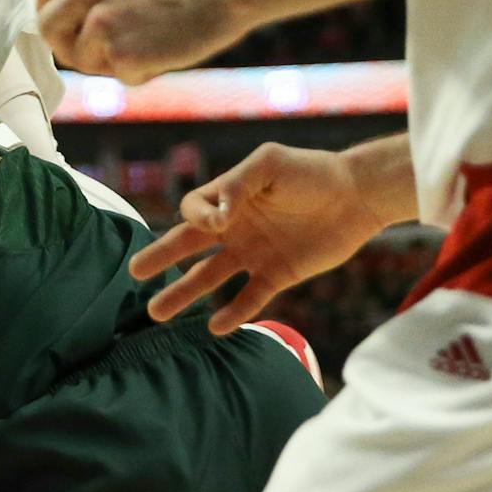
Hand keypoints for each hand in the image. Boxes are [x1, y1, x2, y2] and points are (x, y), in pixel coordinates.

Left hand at [31, 0, 246, 82]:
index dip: (52, 5)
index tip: (70, 19)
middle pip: (48, 26)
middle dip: (67, 41)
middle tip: (95, 50)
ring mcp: (103, 21)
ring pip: (81, 57)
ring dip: (106, 62)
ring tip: (141, 51)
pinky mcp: (123, 53)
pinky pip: (117, 75)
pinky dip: (139, 74)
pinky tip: (163, 58)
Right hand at [125, 143, 390, 332]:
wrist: (357, 196)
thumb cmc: (310, 171)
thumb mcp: (270, 164)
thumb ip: (238, 184)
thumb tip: (216, 216)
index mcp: (229, 196)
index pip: (193, 210)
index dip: (197, 217)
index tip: (220, 221)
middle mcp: (234, 226)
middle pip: (188, 244)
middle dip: (161, 257)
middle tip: (134, 273)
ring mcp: (254, 252)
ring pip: (210, 277)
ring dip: (184, 293)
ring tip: (158, 313)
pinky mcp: (279, 274)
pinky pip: (250, 297)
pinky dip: (233, 312)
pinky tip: (216, 327)